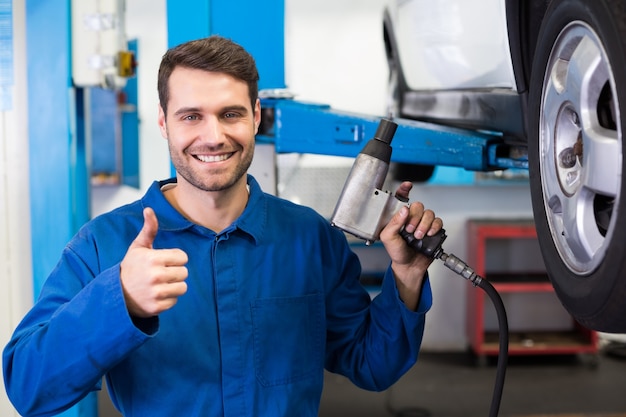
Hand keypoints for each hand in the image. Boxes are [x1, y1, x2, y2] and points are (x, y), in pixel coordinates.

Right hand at [120, 207, 188, 317]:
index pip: (183, 257)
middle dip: (175, 272)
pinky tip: (156, 295)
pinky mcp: (156, 307)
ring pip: (183, 287)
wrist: (116, 294)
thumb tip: (149, 209)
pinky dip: (168, 299)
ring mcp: (156, 293)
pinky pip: (175, 301)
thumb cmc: (131, 267)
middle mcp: (155, 276)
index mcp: (153, 259)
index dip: (175, 258)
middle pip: (184, 272)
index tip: (163, 261)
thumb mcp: (138, 247)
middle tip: (162, 273)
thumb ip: (149, 229)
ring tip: (161, 284)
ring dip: (174, 286)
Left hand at [379, 182, 442, 309]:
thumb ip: (393, 223)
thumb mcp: (388, 238)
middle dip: (415, 217)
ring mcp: (423, 223)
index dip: (404, 189)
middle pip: (418, 205)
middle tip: (410, 229)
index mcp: (398, 216)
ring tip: (418, 236)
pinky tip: (428, 234)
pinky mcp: (433, 229)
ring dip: (424, 224)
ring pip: (429, 213)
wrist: (409, 266)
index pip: (402, 198)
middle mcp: (411, 217)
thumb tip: (403, 210)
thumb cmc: (397, 252)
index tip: (407, 185)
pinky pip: (438, 221)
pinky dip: (434, 226)